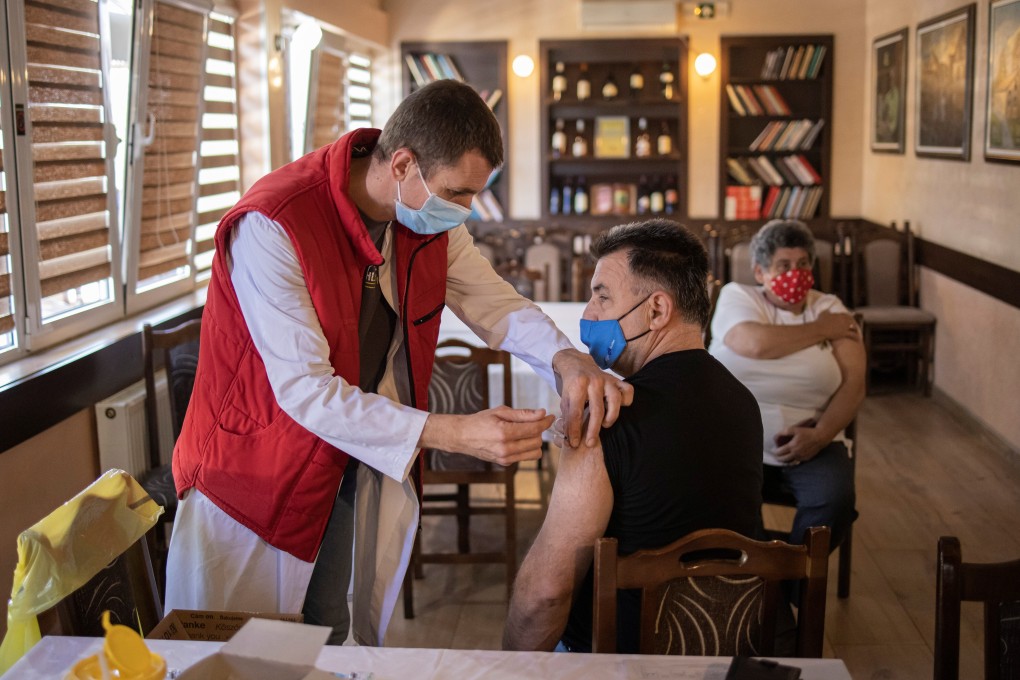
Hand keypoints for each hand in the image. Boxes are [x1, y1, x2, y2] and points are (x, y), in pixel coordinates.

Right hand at [420, 406, 554, 465]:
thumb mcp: (500, 412)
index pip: (534, 428)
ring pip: (535, 452)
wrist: (462, 436)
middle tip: (534, 421)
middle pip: (537, 440)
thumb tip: (542, 413)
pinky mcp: (505, 463)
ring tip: (526, 431)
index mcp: (504, 432)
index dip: (545, 421)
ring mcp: (505, 458)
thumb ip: (523, 414)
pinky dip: (527, 448)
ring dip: (535, 440)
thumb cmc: (480, 421)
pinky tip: (519, 439)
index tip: (550, 416)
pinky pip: (526, 457)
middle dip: (539, 430)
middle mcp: (506, 448)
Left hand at [552, 349, 634, 447]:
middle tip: (590, 444)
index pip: (576, 412)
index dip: (574, 431)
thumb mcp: (564, 400)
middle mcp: (593, 381)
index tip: (573, 443)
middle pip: (596, 410)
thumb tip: (570, 440)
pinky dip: (626, 401)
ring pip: (616, 400)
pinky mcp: (616, 380)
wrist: (576, 364)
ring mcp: (607, 380)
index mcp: (577, 385)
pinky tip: (618, 408)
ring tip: (605, 425)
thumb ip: (568, 418)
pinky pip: (628, 391)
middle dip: (593, 430)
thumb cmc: (571, 386)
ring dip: (611, 416)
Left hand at [772, 425, 826, 464]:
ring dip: (785, 460)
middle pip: (784, 459)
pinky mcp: (806, 459)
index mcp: (792, 446)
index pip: (780, 452)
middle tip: (777, 456)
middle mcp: (796, 453)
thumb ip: (784, 432)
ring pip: (790, 462)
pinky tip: (791, 457)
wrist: (820, 437)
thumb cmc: (807, 432)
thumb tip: (776, 436)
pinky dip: (793, 460)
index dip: (775, 452)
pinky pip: (797, 461)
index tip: (774, 451)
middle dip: (779, 458)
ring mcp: (802, 457)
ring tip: (783, 458)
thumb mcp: (795, 429)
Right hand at [814, 311, 859, 342]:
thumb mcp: (823, 314)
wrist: (820, 329)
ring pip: (853, 327)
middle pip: (851, 321)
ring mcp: (845, 326)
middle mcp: (844, 320)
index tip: (849, 318)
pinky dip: (856, 336)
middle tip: (854, 325)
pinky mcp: (844, 333)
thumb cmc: (820, 321)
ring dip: (855, 329)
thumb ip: (827, 311)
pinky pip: (852, 334)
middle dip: (853, 323)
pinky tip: (858, 338)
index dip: (848, 317)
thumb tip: (828, 310)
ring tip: (857, 331)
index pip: (846, 315)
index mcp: (840, 315)